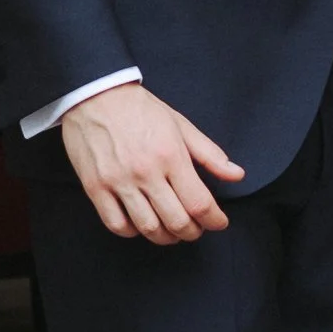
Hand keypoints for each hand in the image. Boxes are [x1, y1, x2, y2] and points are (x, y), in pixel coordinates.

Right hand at [60, 82, 245, 244]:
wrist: (96, 95)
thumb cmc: (141, 109)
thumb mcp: (181, 125)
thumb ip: (209, 154)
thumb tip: (237, 175)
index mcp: (170, 154)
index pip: (199, 202)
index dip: (214, 220)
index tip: (219, 222)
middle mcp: (145, 171)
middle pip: (176, 221)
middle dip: (192, 232)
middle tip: (197, 229)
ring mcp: (118, 182)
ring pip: (148, 227)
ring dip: (166, 237)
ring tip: (173, 231)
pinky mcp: (95, 188)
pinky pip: (116, 224)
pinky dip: (133, 232)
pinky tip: (142, 224)